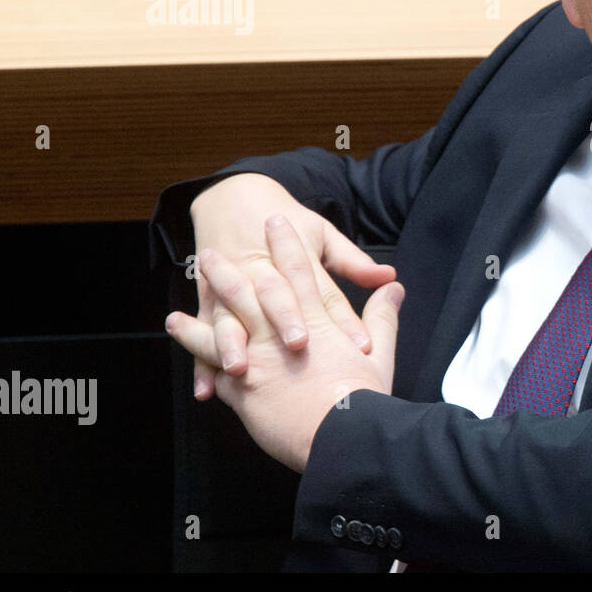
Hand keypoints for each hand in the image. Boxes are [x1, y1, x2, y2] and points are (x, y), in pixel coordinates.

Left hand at [166, 214, 402, 471]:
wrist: (340, 438)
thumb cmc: (363, 399)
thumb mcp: (381, 354)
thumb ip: (382, 317)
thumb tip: (392, 287)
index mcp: (317, 323)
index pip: (299, 273)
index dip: (287, 244)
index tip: (275, 220)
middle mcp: (281, 335)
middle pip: (252, 290)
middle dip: (232, 267)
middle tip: (214, 249)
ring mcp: (257, 360)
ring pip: (225, 320)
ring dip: (207, 299)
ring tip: (191, 285)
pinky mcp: (242, 389)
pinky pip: (212, 362)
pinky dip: (196, 346)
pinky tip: (182, 330)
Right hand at [180, 173, 395, 399]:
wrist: (232, 201)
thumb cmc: (288, 224)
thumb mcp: (322, 235)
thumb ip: (353, 262)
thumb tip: (390, 279)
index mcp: (297, 261)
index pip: (324, 294)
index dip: (343, 319)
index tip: (362, 345)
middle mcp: (262, 277)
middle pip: (276, 300)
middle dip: (286, 322)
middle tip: (300, 348)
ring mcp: (230, 291)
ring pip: (230, 319)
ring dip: (233, 344)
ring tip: (241, 368)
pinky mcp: (208, 304)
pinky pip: (203, 337)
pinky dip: (202, 366)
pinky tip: (206, 390)